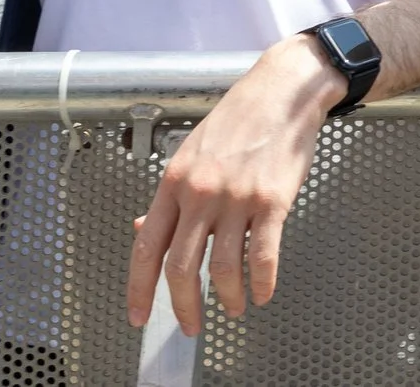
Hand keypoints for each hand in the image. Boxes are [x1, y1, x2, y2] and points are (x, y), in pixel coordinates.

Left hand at [125, 36, 335, 335]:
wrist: (281, 92)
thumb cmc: (237, 121)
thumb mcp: (190, 154)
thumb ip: (170, 197)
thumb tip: (141, 230)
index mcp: (174, 183)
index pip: (146, 246)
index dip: (139, 288)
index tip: (138, 316)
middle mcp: (200, 193)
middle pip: (181, 266)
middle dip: (183, 306)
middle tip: (190, 326)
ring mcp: (237, 197)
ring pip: (223, 267)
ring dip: (227, 299)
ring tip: (234, 309)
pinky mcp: (272, 200)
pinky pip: (264, 254)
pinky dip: (263, 282)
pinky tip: (263, 292)